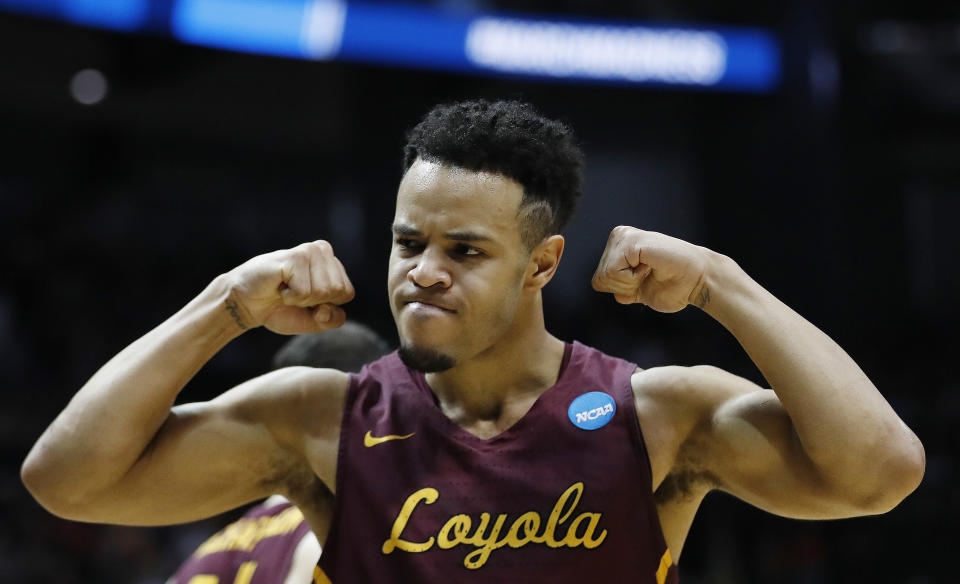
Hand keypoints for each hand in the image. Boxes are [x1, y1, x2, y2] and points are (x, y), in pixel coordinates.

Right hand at [222, 240, 354, 333]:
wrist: (245, 304)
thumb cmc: (279, 309)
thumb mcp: (314, 321)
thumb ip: (331, 319)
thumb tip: (326, 308)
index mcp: (332, 263)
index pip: (347, 293)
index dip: (326, 305)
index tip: (305, 299)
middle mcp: (323, 250)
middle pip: (338, 292)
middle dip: (314, 302)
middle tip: (293, 293)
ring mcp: (310, 251)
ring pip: (323, 291)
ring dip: (301, 299)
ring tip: (286, 288)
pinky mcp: (296, 256)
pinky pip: (305, 292)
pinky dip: (290, 296)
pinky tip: (279, 285)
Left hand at [591, 226, 709, 312]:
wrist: (697, 282)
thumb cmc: (674, 286)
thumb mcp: (639, 290)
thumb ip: (620, 288)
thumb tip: (599, 284)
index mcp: (618, 247)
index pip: (599, 280)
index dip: (622, 289)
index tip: (645, 279)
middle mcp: (619, 236)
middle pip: (600, 279)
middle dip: (625, 287)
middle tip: (649, 275)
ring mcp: (624, 237)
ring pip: (606, 276)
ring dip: (630, 282)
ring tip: (651, 270)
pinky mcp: (631, 242)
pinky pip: (614, 272)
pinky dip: (632, 279)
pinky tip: (650, 266)